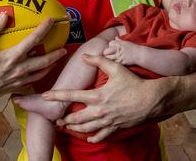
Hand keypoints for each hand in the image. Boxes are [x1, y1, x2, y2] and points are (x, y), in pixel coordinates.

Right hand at [0, 13, 66, 103]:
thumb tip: (5, 16)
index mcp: (12, 56)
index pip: (33, 40)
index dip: (44, 28)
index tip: (51, 20)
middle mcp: (19, 68)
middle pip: (44, 60)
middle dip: (56, 52)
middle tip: (64, 46)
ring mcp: (18, 79)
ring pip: (41, 72)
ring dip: (52, 64)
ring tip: (58, 58)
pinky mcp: (15, 87)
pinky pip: (33, 81)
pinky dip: (41, 75)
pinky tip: (42, 71)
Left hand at [41, 54, 161, 142]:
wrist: (150, 99)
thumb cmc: (134, 82)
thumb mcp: (116, 68)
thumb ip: (98, 60)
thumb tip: (84, 56)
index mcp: (97, 96)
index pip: (72, 95)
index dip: (57, 96)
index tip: (45, 96)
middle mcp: (99, 110)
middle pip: (76, 118)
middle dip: (64, 120)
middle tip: (56, 120)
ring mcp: (107, 121)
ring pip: (86, 128)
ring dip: (74, 129)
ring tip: (67, 128)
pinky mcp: (115, 127)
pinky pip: (101, 136)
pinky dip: (93, 138)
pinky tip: (88, 138)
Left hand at [103, 38, 138, 64]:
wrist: (139, 55)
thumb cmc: (133, 48)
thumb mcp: (126, 42)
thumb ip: (119, 40)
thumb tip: (115, 37)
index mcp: (120, 44)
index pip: (110, 43)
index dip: (110, 45)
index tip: (110, 47)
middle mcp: (119, 50)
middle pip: (107, 51)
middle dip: (106, 52)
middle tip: (106, 54)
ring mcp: (120, 56)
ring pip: (109, 58)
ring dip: (108, 58)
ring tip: (108, 59)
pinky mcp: (122, 62)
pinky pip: (114, 63)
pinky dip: (113, 63)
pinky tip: (113, 62)